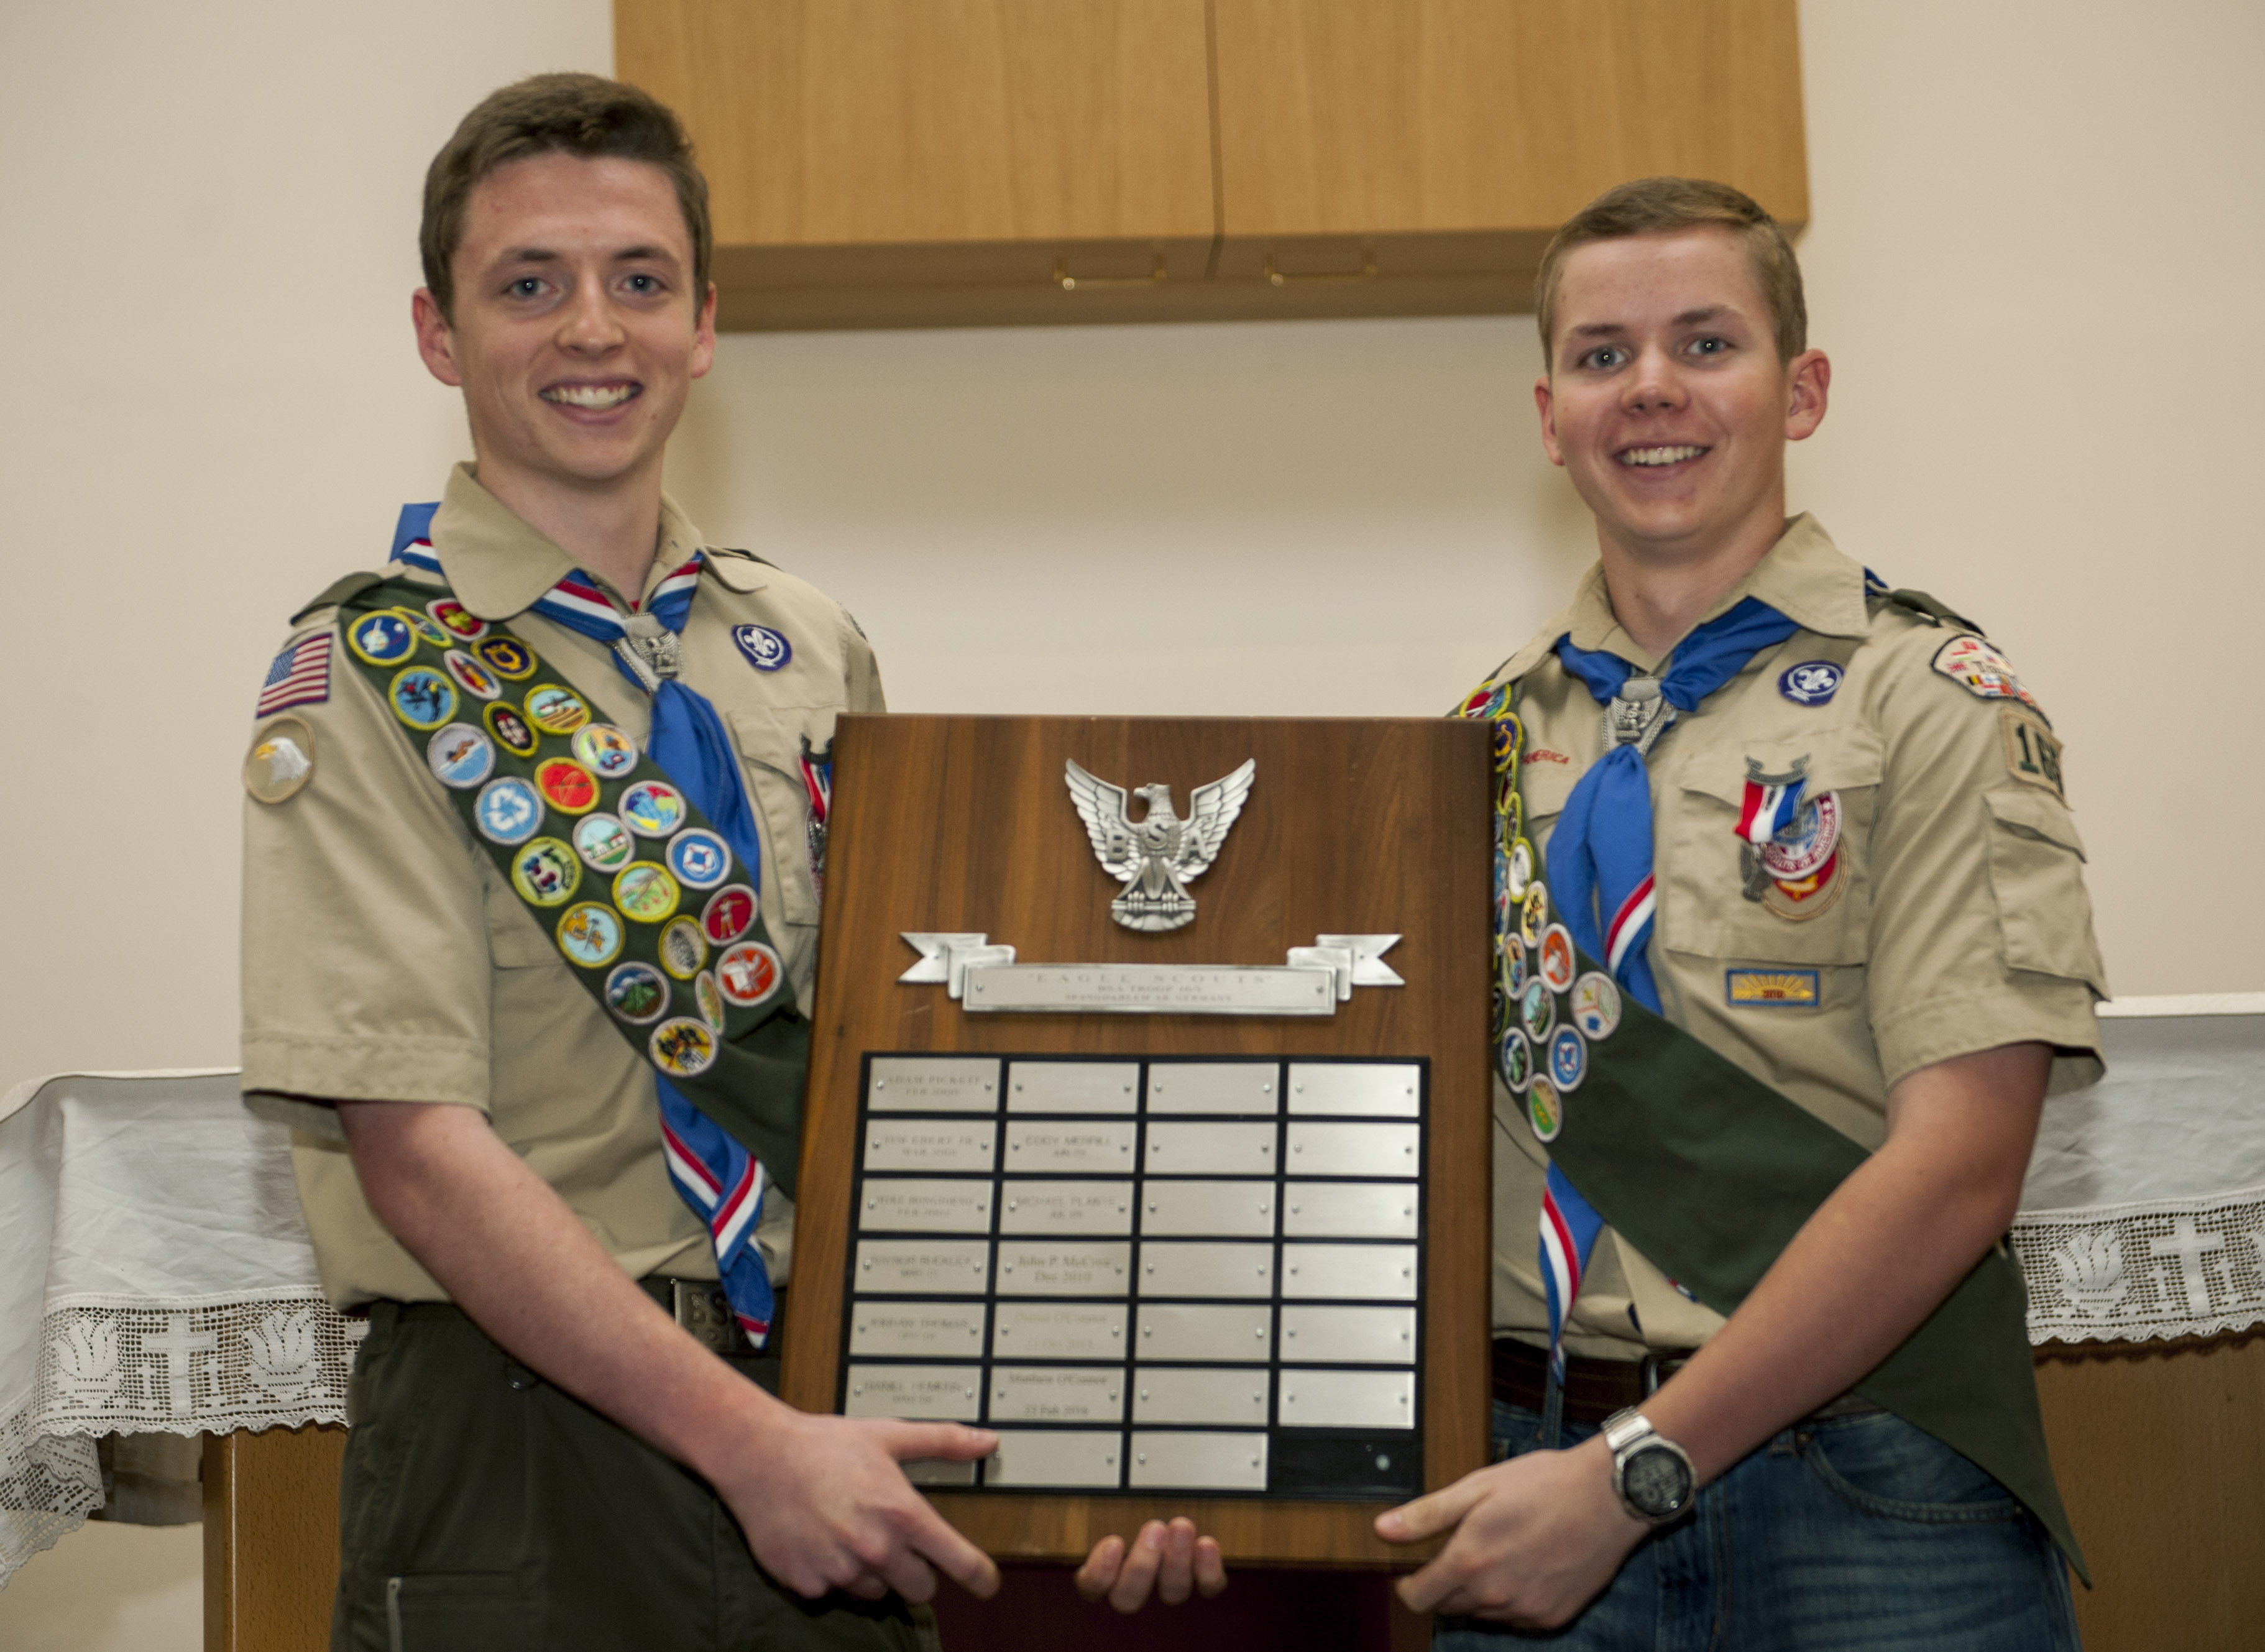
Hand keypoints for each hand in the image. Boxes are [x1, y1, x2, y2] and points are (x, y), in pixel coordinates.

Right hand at [718, 1407, 1000, 1603]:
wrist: (759, 1456)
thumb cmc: (823, 1444)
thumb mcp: (889, 1435)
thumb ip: (943, 1442)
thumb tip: (987, 1441)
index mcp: (902, 1514)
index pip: (958, 1561)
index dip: (980, 1576)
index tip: (987, 1583)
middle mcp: (875, 1548)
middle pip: (920, 1588)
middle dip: (915, 1570)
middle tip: (894, 1540)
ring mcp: (840, 1571)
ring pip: (876, 1592)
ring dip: (871, 1571)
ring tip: (849, 1531)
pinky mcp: (808, 1584)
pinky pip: (834, 1592)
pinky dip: (831, 1573)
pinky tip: (820, 1540)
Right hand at [1074, 1518, 1226, 1612]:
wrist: (1184, 1518)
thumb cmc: (1145, 1518)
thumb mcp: (1111, 1508)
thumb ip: (1094, 1512)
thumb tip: (1068, 1498)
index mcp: (1108, 1574)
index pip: (1093, 1587)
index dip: (1100, 1572)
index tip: (1114, 1543)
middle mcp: (1137, 1589)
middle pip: (1130, 1597)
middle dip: (1142, 1565)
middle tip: (1153, 1529)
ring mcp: (1170, 1590)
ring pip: (1171, 1592)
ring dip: (1176, 1560)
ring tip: (1180, 1527)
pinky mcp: (1203, 1585)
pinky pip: (1208, 1587)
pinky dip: (1208, 1570)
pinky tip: (1206, 1545)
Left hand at [1375, 1435, 1645, 1626]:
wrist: (1608, 1496)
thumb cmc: (1545, 1485)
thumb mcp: (1477, 1487)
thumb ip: (1426, 1514)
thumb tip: (1384, 1529)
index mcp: (1470, 1562)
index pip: (1417, 1597)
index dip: (1408, 1583)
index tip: (1412, 1570)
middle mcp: (1495, 1595)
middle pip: (1448, 1605)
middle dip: (1444, 1582)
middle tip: (1461, 1548)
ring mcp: (1525, 1610)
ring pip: (1482, 1612)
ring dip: (1478, 1590)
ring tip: (1497, 1550)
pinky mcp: (1552, 1616)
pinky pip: (1516, 1617)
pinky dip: (1510, 1598)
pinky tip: (1523, 1565)